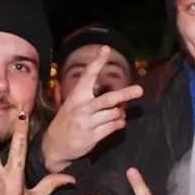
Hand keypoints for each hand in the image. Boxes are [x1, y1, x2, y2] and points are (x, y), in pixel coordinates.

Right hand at [41, 46, 142, 171]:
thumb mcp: (73, 103)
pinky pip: (112, 127)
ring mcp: (87, 123)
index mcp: (76, 96)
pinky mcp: (92, 136)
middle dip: (125, 93)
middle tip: (140, 90)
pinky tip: (118, 122)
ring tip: (119, 113)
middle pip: (108, 99)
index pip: (88, 75)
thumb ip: (90, 96)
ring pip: (113, 114)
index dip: (97, 62)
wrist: (55, 145)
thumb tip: (112, 91)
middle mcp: (82, 108)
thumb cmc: (68, 121)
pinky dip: (119, 123)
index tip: (105, 49)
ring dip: (120, 113)